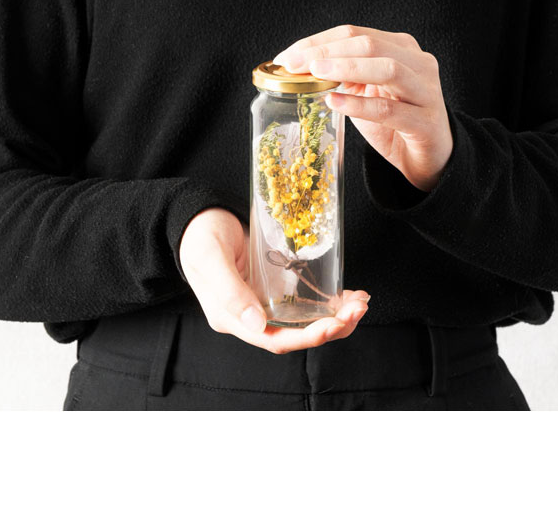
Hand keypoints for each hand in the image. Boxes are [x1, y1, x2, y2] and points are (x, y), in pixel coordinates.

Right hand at [178, 207, 370, 354]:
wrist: (198, 217)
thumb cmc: (199, 235)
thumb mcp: (211, 258)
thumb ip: (229, 292)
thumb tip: (257, 324)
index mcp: (231, 318)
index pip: (274, 339)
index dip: (306, 336)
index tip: (334, 325)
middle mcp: (249, 316)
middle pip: (295, 333)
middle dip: (331, 327)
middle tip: (357, 310)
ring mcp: (262, 302)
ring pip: (304, 320)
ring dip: (335, 317)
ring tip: (359, 304)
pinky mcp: (273, 286)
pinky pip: (303, 301)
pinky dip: (328, 301)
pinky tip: (347, 294)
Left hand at [274, 23, 453, 193]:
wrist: (428, 155)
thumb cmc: (395, 118)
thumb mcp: (366, 90)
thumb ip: (342, 74)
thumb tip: (298, 67)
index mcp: (401, 47)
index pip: (355, 33)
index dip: (318, 41)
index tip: (287, 56)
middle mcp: (418, 62)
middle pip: (369, 45)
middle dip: (327, 52)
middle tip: (295, 64)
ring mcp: (425, 91)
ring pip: (387, 69)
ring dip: (346, 68)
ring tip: (316, 74)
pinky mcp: (425, 121)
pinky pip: (389, 110)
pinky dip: (359, 105)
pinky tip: (334, 101)